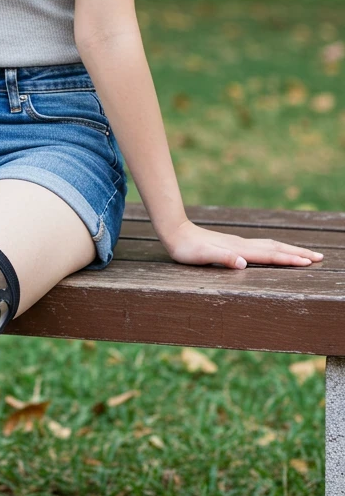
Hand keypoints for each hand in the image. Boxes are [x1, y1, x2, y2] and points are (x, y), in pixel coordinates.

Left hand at [162, 219, 323, 268]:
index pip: (270, 255)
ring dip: (289, 249)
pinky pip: (261, 246)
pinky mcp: (233, 244)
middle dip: (298, 253)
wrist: (176, 232)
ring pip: (270, 245)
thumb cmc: (187, 249)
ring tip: (305, 254)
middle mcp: (243, 245)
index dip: (289, 259)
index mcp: (239, 250)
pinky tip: (275, 250)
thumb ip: (222, 258)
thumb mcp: (202, 256)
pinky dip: (275, 248)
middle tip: (320, 257)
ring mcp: (239, 243)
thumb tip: (243, 263)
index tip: (309, 263)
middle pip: (276, 247)